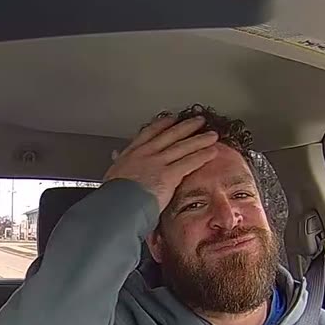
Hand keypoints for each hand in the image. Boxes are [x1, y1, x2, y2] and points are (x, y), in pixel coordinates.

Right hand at [103, 115, 219, 210]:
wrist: (117, 205)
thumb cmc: (112, 195)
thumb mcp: (111, 173)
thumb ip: (117, 162)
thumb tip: (115, 154)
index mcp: (131, 153)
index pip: (149, 133)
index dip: (162, 124)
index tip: (171, 119)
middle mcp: (146, 154)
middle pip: (170, 135)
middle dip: (186, 127)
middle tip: (198, 121)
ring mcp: (158, 162)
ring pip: (183, 147)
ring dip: (200, 139)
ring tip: (212, 135)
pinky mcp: (169, 174)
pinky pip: (189, 162)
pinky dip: (202, 155)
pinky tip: (212, 152)